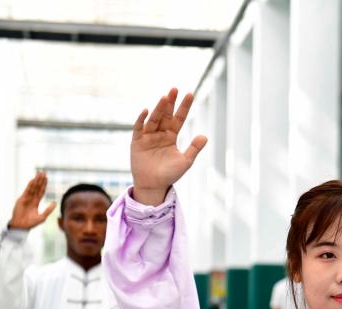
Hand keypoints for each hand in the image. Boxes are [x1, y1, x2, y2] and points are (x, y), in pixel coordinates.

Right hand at [9, 172, 55, 230]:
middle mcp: (31, 199)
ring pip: (32, 188)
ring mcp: (26, 198)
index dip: (44, 185)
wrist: (22, 226)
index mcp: (36, 202)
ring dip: (36, 181)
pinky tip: (33, 180)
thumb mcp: (43, 217)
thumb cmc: (31, 223)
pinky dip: (30, 186)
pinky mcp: (22, 200)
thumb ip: (49, 209)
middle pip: (37, 187)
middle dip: (40, 180)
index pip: (41, 192)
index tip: (46, 178)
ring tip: (39, 174)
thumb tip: (55, 202)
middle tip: (43, 172)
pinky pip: (27, 191)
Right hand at [131, 88, 207, 205]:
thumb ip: (194, 149)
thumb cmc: (170, 174)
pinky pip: (139, 128)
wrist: (154, 185)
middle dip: (170, 103)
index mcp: (171, 136)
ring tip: (164, 97)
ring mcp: (148, 136)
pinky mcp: (137, 142)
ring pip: (154, 119)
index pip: (179, 118)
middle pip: (166, 115)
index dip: (184, 107)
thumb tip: (205, 136)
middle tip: (175, 89)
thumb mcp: (185, 161)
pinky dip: (142, 120)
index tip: (190, 94)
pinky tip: (147, 111)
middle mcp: (160, 133)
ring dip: (158, 108)